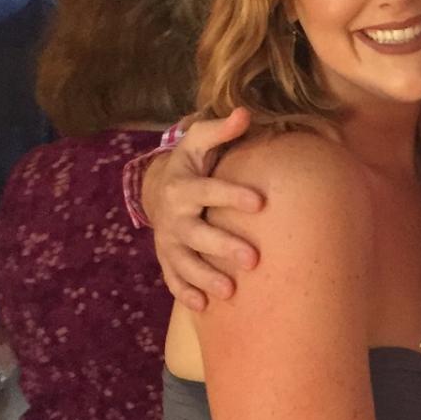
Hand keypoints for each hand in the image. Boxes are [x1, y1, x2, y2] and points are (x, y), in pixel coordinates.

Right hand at [143, 108, 264, 309]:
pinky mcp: (167, 258)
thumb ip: (221, 129)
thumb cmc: (192, 161)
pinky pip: (172, 278)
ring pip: (184, 262)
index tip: (261, 202)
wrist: (159, 186)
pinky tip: (203, 307)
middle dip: (223, 246)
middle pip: (197, 234)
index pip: (208, 190)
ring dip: (205, 277)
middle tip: (254, 259)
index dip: (232, 195)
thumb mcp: (200, 141)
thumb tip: (246, 112)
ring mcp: (168, 240)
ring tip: (230, 292)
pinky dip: (185, 293)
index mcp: (183, 185)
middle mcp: (173, 215)